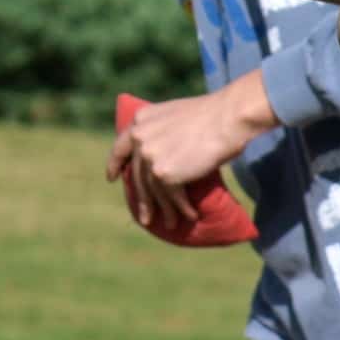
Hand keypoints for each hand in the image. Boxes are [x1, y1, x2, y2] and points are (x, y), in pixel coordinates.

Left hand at [106, 73, 275, 229]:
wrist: (227, 117)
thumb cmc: (212, 114)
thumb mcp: (175, 116)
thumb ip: (162, 132)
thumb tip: (162, 156)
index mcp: (140, 121)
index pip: (120, 147)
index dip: (115, 164)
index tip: (112, 178)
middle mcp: (139, 138)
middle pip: (138, 176)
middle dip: (142, 199)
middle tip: (145, 217)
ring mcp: (150, 157)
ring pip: (154, 191)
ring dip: (164, 210)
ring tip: (171, 224)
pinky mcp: (164, 174)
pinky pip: (171, 197)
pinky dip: (181, 208)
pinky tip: (190, 216)